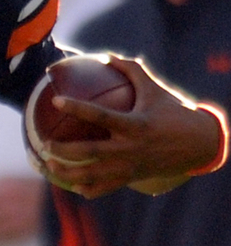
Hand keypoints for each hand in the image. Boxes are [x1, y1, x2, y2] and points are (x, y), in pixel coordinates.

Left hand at [40, 56, 226, 197]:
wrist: (201, 145)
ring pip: (93, 175)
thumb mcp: (155, 90)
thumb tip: (107, 55)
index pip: (100, 116)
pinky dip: (88, 189)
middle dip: (63, 150)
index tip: (56, 100)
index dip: (77, 108)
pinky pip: (106, 188)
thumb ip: (132, 71)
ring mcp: (130, 166)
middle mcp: (130, 148)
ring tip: (48, 166)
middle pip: (90, 152)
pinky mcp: (132, 178)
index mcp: (135, 125)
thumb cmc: (174, 113)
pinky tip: (71, 186)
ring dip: (68, 173)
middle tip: (44, 144)